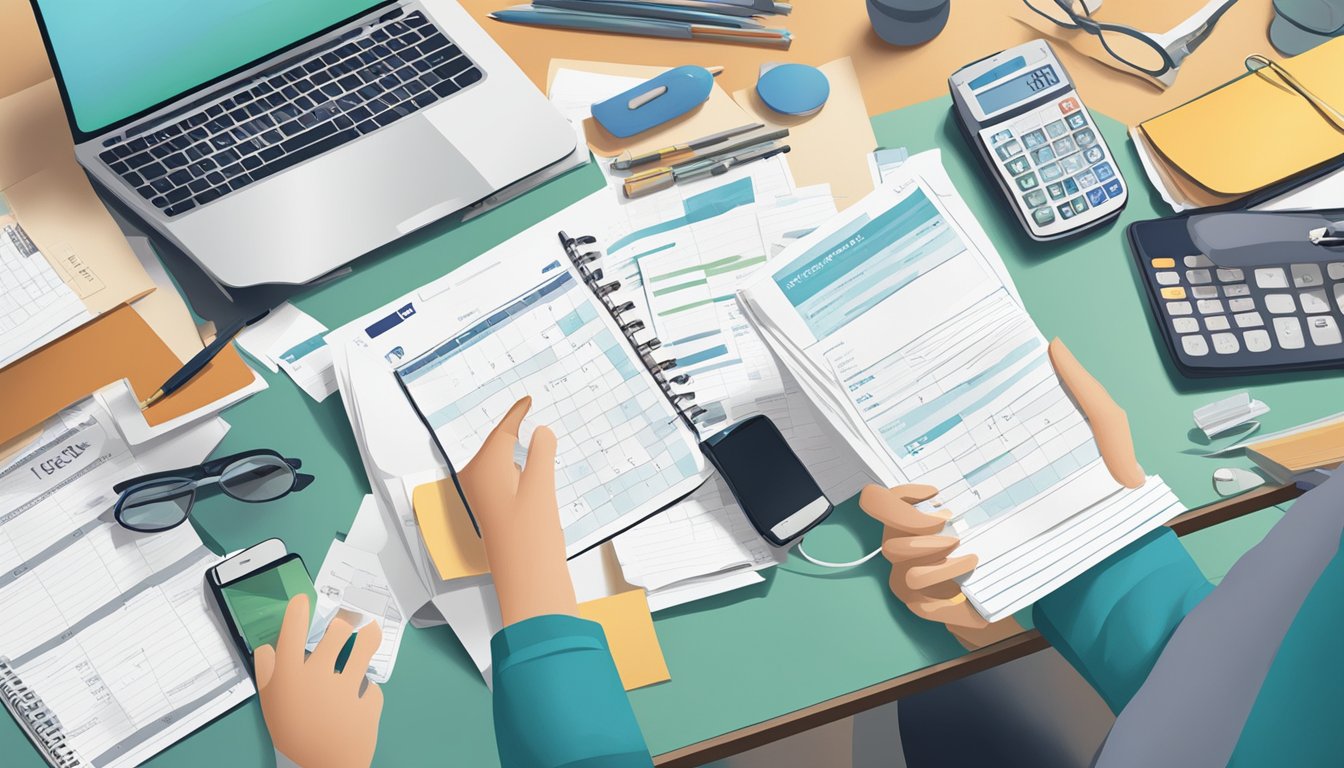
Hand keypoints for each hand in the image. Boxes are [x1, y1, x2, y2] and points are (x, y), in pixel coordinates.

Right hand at [255, 595, 383, 767]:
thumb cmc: (293, 737)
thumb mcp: (271, 707)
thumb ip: (268, 675)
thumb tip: (267, 649)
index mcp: (290, 677)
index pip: (292, 631)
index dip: (298, 610)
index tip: (303, 599)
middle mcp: (319, 675)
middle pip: (338, 630)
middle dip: (344, 621)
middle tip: (347, 620)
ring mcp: (348, 686)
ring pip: (365, 646)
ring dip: (368, 635)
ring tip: (369, 630)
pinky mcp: (370, 700)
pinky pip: (371, 687)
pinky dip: (366, 692)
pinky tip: (360, 700)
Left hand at [456, 396, 576, 625]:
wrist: (528, 582)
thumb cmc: (531, 537)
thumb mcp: (542, 487)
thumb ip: (542, 453)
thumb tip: (540, 432)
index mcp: (485, 468)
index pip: (503, 431)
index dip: (517, 414)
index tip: (528, 399)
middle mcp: (479, 480)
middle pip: (498, 445)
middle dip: (514, 429)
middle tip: (530, 408)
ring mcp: (485, 498)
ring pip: (502, 463)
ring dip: (517, 450)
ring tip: (532, 433)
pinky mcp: (495, 512)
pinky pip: (506, 479)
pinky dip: (519, 469)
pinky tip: (533, 467)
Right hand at [862, 339, 1143, 648]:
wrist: (1109, 581)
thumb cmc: (1098, 511)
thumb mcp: (1105, 447)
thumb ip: (1085, 394)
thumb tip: (1052, 347)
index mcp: (958, 489)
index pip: (897, 478)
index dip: (895, 480)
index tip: (930, 484)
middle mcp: (937, 526)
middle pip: (877, 513)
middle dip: (898, 515)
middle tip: (943, 518)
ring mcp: (936, 567)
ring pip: (893, 557)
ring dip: (924, 553)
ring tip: (966, 549)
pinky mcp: (948, 603)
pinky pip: (915, 595)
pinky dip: (938, 589)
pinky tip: (972, 572)